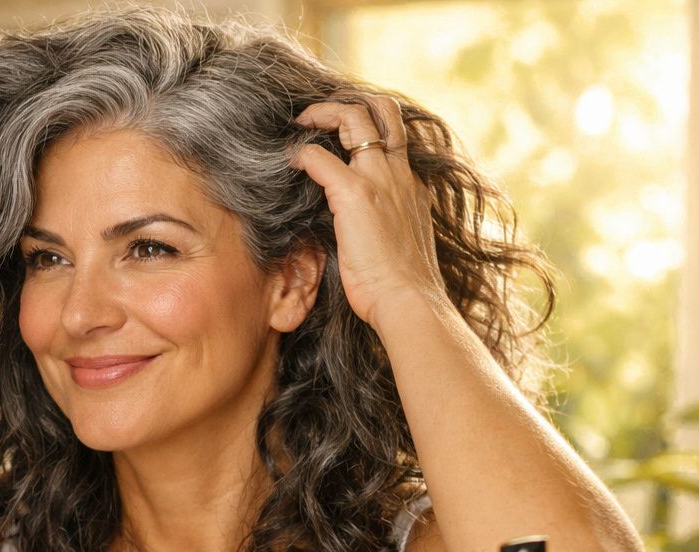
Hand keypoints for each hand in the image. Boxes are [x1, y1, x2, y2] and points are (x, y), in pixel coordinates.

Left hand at [291, 97, 448, 328]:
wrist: (410, 301)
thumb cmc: (402, 286)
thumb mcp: (401, 243)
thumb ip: (386, 224)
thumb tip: (363, 230)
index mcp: (411, 184)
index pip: (395, 136)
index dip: (369, 126)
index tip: (343, 135)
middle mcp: (399, 173)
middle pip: (382, 110)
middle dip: (348, 103)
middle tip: (317, 117)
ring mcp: (379, 179)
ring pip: (354, 117)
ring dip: (322, 114)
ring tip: (300, 124)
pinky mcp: (354, 194)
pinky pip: (318, 158)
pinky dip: (299, 154)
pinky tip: (287, 161)